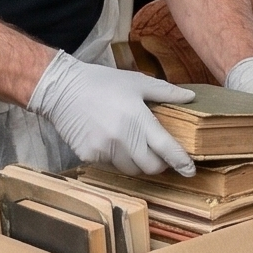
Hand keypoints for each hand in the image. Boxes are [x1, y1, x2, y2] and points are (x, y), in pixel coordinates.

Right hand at [28, 52, 196, 175]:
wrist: (61, 88)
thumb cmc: (103, 82)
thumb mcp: (137, 82)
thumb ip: (165, 92)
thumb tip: (191, 97)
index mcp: (138, 119)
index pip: (166, 148)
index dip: (181, 162)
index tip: (190, 170)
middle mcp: (122, 139)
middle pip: (150, 167)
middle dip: (159, 164)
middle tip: (159, 154)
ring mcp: (104, 149)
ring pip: (130, 169)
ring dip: (137, 162)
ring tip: (133, 145)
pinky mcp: (88, 156)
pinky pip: (110, 165)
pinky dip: (116, 158)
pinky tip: (111, 141)